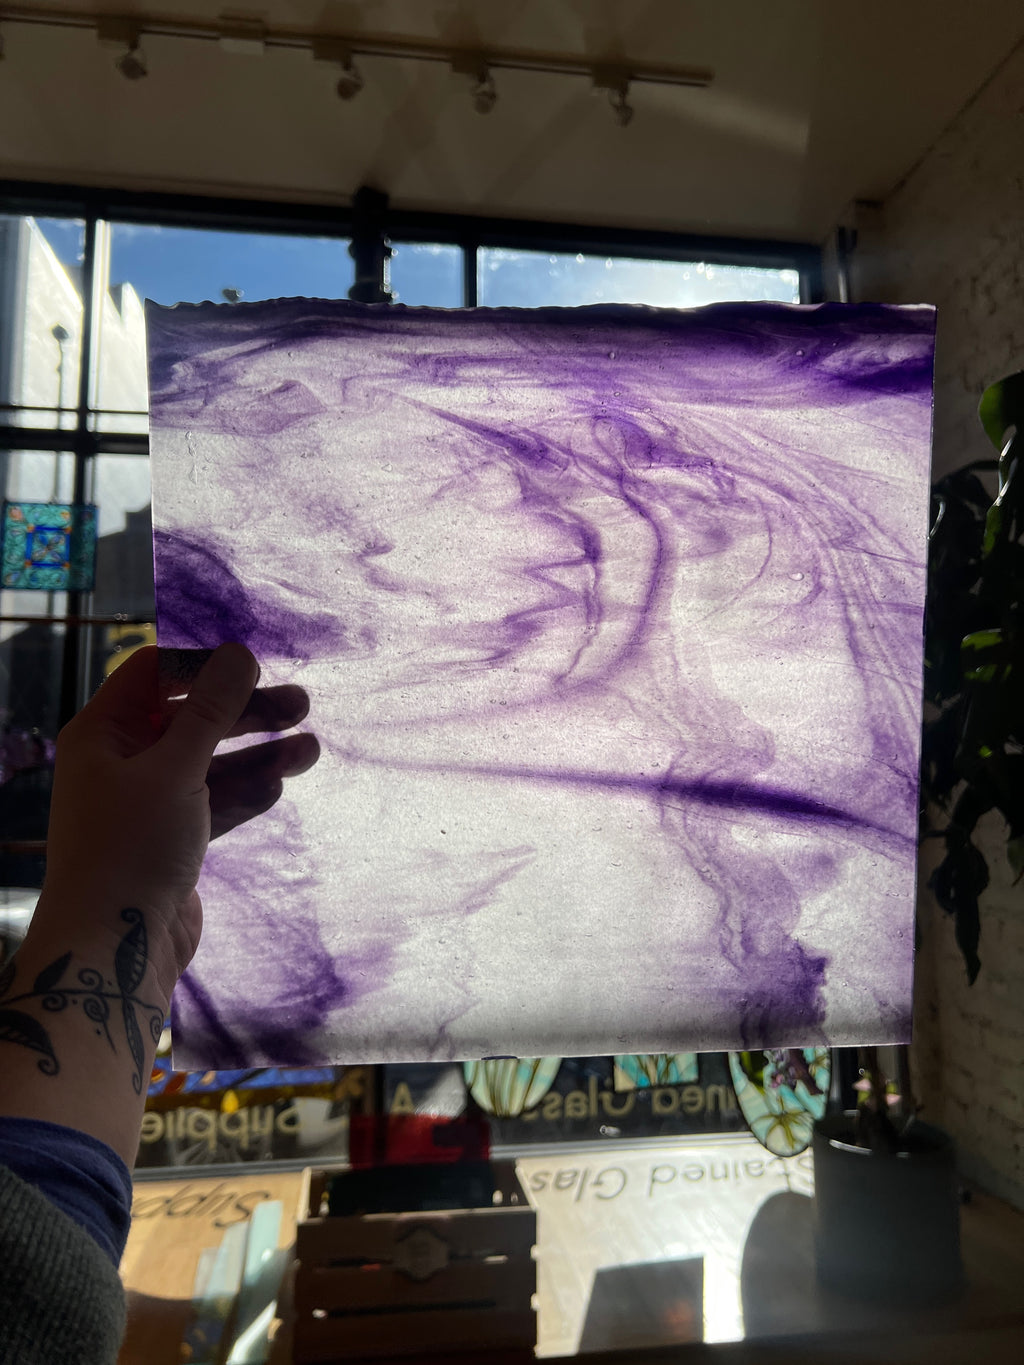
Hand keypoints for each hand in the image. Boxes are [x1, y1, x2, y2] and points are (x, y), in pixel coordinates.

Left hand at [38, 644, 318, 992]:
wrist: (114, 950)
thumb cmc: (131, 849)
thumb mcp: (176, 770)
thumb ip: (212, 711)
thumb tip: (239, 653)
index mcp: (104, 733)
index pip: (153, 674)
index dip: (203, 666)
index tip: (255, 667)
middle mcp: (121, 761)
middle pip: (191, 718)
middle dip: (247, 712)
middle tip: (303, 705)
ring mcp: (147, 802)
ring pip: (210, 762)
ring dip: (258, 755)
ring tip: (311, 752)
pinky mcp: (171, 838)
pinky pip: (214, 801)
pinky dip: (244, 794)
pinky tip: (277, 788)